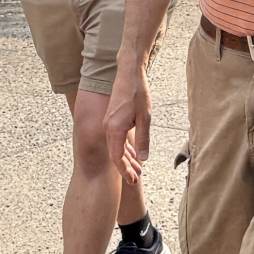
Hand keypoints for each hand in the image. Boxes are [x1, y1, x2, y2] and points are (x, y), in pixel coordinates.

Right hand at [104, 65, 151, 183]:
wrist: (129, 73)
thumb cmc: (138, 93)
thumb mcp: (145, 117)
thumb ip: (143, 138)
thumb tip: (144, 158)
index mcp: (115, 129)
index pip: (117, 157)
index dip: (124, 170)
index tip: (132, 180)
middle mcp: (108, 127)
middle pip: (115, 154)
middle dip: (126, 167)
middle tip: (136, 178)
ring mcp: (108, 123)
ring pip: (116, 146)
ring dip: (126, 157)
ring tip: (137, 168)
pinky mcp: (111, 118)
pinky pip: (116, 138)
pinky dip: (124, 146)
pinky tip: (132, 152)